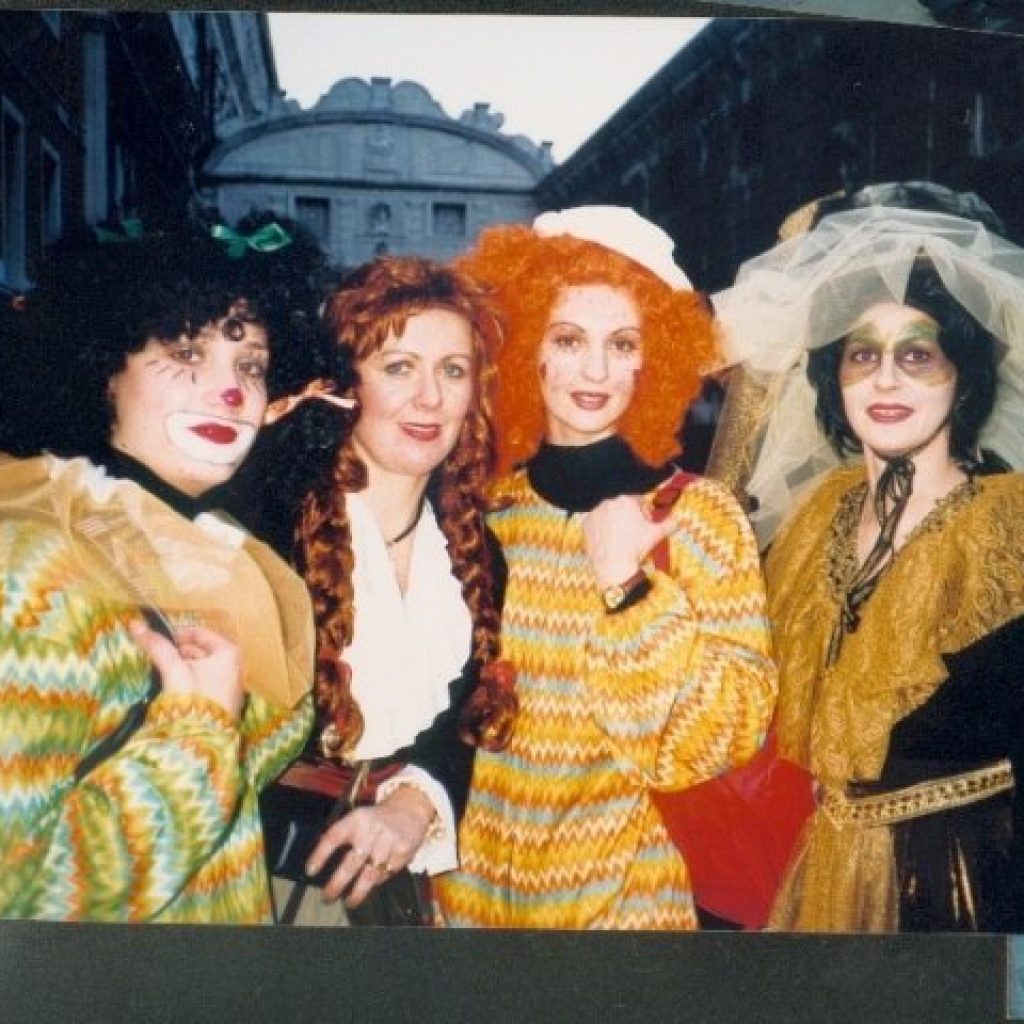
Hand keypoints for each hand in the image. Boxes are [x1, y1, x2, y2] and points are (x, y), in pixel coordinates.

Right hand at [129, 619, 243, 720]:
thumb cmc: (193, 699)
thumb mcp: (174, 669)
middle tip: (157, 656)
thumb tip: (136, 625)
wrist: (203, 738)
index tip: (157, 639)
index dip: (176, 634)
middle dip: (177, 652)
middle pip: (200, 650)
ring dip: (181, 667)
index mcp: (229, 652)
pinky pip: (204, 681)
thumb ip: (157, 647)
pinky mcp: (222, 699)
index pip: (199, 633)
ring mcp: (230, 683)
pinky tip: (174, 687)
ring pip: (200, 666)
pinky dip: (189, 680)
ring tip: (163, 672)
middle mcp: (235, 665)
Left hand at [306, 786, 435, 907]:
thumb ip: (342, 837)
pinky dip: (377, 882)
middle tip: (327, 897)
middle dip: (337, 884)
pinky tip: (371, 885)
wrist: (409, 810)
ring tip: (348, 902)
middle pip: (352, 862)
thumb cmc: (375, 820)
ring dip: (357, 892)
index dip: (320, 854)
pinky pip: (386, 874)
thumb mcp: (357, 819)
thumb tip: (320, 866)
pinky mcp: (403, 852)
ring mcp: (389, 842)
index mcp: (356, 819)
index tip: (310, 871)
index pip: (334, 836)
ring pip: (370, 874)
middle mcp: (372, 829)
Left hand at [583, 494, 676, 588]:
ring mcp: (595, 512)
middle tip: (632, 533)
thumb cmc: (636, 547)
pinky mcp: (585, 523)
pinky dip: (601, 529)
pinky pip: (596, 523)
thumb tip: (679, 519)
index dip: (644, 513)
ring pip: (608, 514)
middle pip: (622, 506)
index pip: (639, 501)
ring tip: (620, 538)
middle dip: (628, 516)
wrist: (613, 565)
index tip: (644, 525)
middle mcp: (609, 502)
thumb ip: (670, 523)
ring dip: (614, 521)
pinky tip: (608, 540)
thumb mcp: (657, 534)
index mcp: (627, 500)